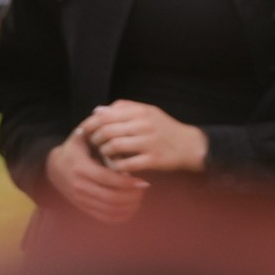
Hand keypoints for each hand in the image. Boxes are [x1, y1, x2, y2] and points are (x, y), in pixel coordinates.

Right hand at [45, 127, 147, 223]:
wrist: (53, 168)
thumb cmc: (74, 150)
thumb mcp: (80, 138)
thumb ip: (96, 131)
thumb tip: (111, 121)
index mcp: (81, 168)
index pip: (107, 179)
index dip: (127, 183)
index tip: (143, 181)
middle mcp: (80, 187)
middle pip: (111, 197)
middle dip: (131, 196)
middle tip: (144, 188)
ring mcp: (81, 199)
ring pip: (109, 210)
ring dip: (128, 206)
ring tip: (140, 197)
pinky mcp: (83, 208)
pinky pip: (103, 217)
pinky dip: (120, 216)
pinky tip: (131, 208)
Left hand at [81, 100, 208, 174]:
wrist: (189, 145)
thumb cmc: (164, 128)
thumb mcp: (148, 111)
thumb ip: (123, 108)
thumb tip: (97, 111)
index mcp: (141, 112)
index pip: (106, 115)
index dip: (90, 124)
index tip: (85, 131)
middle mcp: (144, 125)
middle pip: (107, 131)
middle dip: (95, 139)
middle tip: (93, 144)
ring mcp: (148, 143)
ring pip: (113, 147)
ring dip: (104, 153)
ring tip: (104, 154)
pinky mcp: (153, 160)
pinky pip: (126, 164)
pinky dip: (116, 166)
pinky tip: (115, 166)